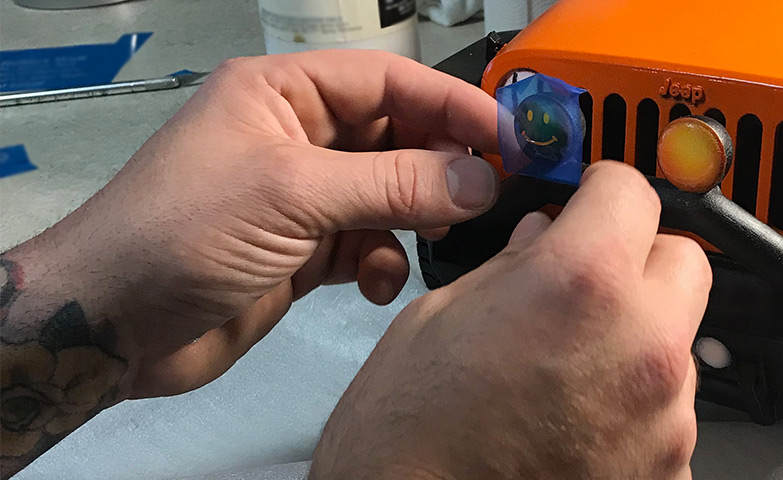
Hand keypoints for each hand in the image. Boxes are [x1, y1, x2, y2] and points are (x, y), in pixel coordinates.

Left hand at [3, 50, 499, 401]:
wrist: (112, 327)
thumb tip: (481, 179)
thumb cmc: (182, 233)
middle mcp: (296, 137)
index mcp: (282, 94)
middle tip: (482, 195)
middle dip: (438, 167)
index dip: (449, 103)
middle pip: (395, 137)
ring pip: (390, 194)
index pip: (386, 81)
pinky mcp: (303, 251)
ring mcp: (301, 197)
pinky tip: (374, 282)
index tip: (507, 135)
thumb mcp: (293, 193)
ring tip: (432, 238)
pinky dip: (384, 261)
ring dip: (414, 219)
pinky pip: (369, 244)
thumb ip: (395, 184)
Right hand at [310, 162, 712, 479]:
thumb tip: (542, 239)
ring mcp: (664, 415)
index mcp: (581, 283)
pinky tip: (578, 420)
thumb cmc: (407, 437)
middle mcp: (642, 344)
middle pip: (683, 261)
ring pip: (678, 340)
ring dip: (637, 338)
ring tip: (569, 370)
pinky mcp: (669, 468)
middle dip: (640, 259)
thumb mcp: (439, 317)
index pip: (633, 192)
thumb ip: (512, 265)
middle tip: (590, 280)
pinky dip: (635, 406)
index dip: (603, 192)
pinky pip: (668, 410)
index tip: (591, 202)